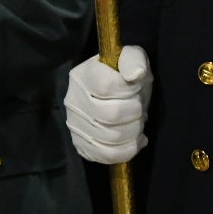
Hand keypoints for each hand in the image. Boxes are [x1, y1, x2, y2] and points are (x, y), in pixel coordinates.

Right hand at [65, 45, 151, 164]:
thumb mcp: (132, 58)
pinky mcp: (81, 145)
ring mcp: (75, 125)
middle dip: (135, 112)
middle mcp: (73, 100)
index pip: (106, 87)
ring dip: (134, 131)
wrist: (113, 93)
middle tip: (139, 107)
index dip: (129, 89)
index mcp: (83, 75)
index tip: (136, 85)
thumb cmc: (123, 75)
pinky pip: (107, 155)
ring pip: (112, 137)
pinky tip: (136, 139)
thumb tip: (135, 74)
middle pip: (111, 115)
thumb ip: (133, 60)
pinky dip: (128, 150)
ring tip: (137, 121)